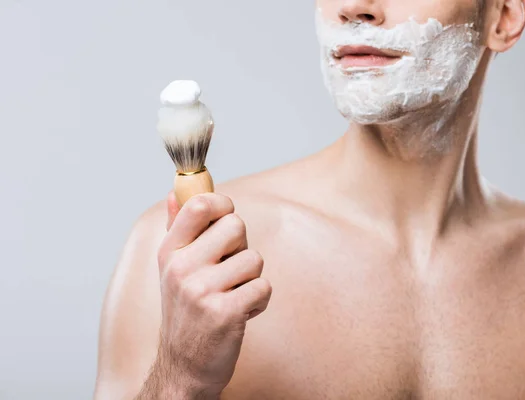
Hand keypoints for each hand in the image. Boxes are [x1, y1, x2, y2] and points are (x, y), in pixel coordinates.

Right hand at [156, 191, 271, 395]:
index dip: (223, 205)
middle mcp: (181, 268)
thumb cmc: (185, 312)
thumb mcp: (171, 269)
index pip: (200, 205)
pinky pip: (263, 286)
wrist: (184, 366)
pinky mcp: (225, 313)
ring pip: (254, 259)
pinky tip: (241, 312)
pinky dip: (259, 301)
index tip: (226, 219)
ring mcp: (201, 291)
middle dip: (241, 247)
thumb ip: (177, 229)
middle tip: (229, 271)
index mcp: (170, 252)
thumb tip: (175, 193)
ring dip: (251, 279)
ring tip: (233, 295)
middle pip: (236, 226)